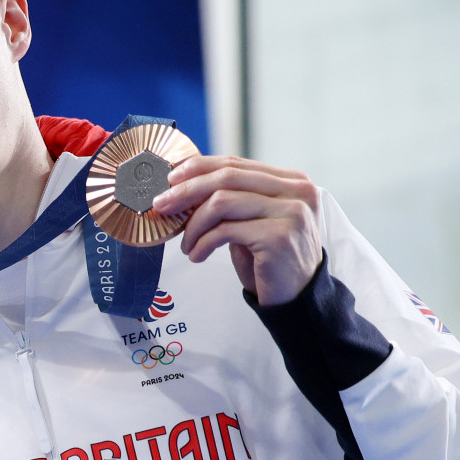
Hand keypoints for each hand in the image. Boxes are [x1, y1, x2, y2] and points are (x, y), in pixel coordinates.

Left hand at [158, 155, 323, 305]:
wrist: (295, 296)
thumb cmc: (267, 259)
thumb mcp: (251, 221)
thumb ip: (231, 200)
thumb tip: (182, 186)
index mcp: (291, 180)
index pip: (236, 163)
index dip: (198, 168)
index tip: (170, 180)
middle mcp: (297, 191)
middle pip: (227, 177)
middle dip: (187, 191)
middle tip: (161, 205)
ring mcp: (291, 212)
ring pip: (222, 202)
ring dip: (194, 224)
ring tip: (186, 244)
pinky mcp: (279, 236)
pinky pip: (225, 230)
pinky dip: (202, 243)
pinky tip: (197, 256)